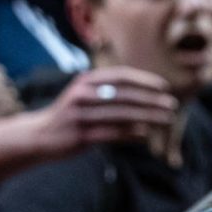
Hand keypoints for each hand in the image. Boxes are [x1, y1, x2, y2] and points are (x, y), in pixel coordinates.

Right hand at [26, 68, 176, 158]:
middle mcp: (83, 94)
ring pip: (122, 115)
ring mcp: (81, 115)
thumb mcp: (84, 95)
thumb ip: (108, 91)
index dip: (144, 80)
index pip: (121, 76)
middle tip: (172, 104)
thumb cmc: (70, 115)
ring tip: (166, 120)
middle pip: (125, 96)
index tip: (164, 86)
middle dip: (151, 100)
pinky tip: (146, 135)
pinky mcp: (80, 135)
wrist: (39, 135)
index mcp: (86, 81)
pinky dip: (131, 134)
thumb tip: (141, 93)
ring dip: (147, 117)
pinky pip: (112, 134)